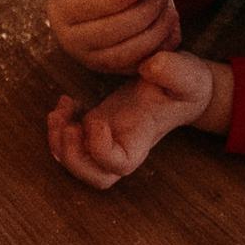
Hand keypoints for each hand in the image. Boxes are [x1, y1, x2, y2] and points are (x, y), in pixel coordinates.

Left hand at [47, 48, 229, 188]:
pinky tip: (65, 102)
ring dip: (58, 142)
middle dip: (73, 158)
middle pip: (95, 177)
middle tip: (68, 128)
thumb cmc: (185, 83)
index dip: (101, 149)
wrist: (179, 82)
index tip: (98, 119)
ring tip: (60, 112)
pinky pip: (68, 142)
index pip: (119, 165)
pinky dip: (58, 126)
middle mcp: (123, 146)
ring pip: (75, 162)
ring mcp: (106, 138)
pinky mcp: (95, 126)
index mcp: (142, 141)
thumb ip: (173, 70)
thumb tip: (149, 67)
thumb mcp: (187, 74)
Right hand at [48, 0, 178, 73]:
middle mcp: (71, 38)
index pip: (98, 6)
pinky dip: (159, 48)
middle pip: (116, 31)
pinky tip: (169, 29)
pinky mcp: (110, 70)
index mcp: (63, 7)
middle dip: (147, 12)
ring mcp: (90, 58)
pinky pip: (139, 66)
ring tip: (170, 10)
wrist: (90, 4)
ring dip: (157, 31)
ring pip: (129, 52)